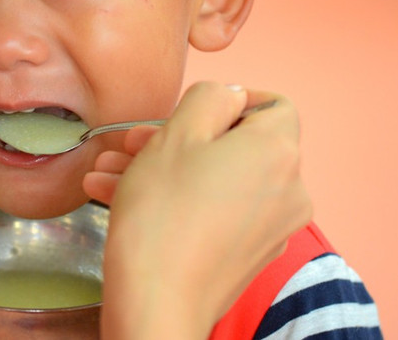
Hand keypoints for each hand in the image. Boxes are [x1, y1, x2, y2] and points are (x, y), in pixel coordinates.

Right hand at [83, 82, 311, 338]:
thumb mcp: (178, 133)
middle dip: (177, 138)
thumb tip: (228, 97)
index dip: (231, 100)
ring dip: (164, 169)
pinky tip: (119, 198)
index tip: (190, 109)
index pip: (273, 106)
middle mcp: (288, 188)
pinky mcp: (247, 254)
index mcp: (278, 150)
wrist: (158, 300)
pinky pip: (215, 211)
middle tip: (130, 142)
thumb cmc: (165, 213)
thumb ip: (210, 98)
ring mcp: (270, 226)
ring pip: (217, 179)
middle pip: (235, 145)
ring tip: (109, 172)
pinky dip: (178, 200)